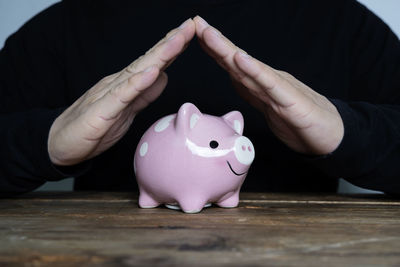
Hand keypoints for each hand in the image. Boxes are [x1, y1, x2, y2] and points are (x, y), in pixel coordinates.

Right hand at [48, 19, 195, 165]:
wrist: (60, 143)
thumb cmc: (93, 127)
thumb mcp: (127, 111)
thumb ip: (144, 95)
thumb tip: (163, 78)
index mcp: (126, 85)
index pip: (153, 63)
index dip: (172, 49)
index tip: (191, 34)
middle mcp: (118, 84)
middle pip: (149, 61)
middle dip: (171, 43)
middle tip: (190, 26)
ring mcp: (109, 95)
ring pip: (138, 72)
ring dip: (159, 56)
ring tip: (177, 41)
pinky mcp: (102, 111)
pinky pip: (122, 95)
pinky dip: (138, 83)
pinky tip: (152, 72)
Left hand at [194, 16, 343, 154]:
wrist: (332, 136)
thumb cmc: (300, 121)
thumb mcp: (268, 107)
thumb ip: (252, 91)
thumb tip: (234, 78)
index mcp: (260, 84)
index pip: (232, 65)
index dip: (213, 50)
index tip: (193, 35)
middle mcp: (267, 81)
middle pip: (236, 61)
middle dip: (214, 42)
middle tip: (196, 23)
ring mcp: (279, 89)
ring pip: (249, 67)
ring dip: (227, 50)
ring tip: (209, 34)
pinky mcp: (292, 101)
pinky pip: (270, 85)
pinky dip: (255, 71)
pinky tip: (241, 59)